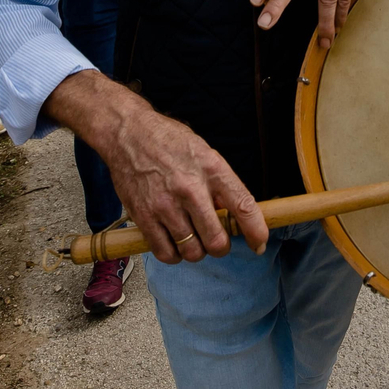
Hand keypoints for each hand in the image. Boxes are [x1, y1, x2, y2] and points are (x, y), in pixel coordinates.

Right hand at [96, 105, 267, 263]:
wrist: (128, 134)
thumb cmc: (170, 142)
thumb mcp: (206, 154)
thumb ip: (222, 184)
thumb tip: (238, 216)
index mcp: (213, 169)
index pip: (244, 206)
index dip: (256, 232)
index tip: (259, 244)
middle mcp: (190, 189)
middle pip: (216, 240)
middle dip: (221, 246)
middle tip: (217, 239)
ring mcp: (165, 205)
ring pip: (192, 251)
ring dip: (197, 251)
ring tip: (194, 238)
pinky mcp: (143, 216)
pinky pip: (165, 253)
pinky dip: (174, 254)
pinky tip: (174, 241)